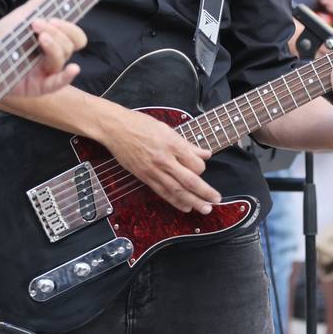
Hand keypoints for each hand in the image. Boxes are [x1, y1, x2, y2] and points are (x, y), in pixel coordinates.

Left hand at [0, 0, 87, 97]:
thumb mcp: (22, 16)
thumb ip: (42, 0)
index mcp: (51, 40)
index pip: (74, 36)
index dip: (68, 27)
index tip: (51, 18)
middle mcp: (51, 56)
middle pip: (71, 46)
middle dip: (59, 33)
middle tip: (38, 25)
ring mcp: (45, 72)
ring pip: (63, 59)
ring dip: (54, 46)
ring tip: (38, 38)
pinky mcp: (37, 86)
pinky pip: (58, 83)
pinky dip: (67, 76)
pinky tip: (72, 68)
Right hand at [99, 108, 220, 212]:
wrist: (116, 129)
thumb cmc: (140, 124)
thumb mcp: (167, 129)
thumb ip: (187, 144)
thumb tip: (205, 153)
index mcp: (172, 144)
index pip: (195, 163)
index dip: (202, 168)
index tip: (202, 167)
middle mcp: (164, 160)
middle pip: (189, 181)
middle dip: (205, 192)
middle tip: (216, 200)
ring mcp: (153, 170)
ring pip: (177, 191)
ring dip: (193, 202)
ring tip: (205, 209)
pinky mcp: (145, 177)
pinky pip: (163, 193)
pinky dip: (176, 202)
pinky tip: (185, 207)